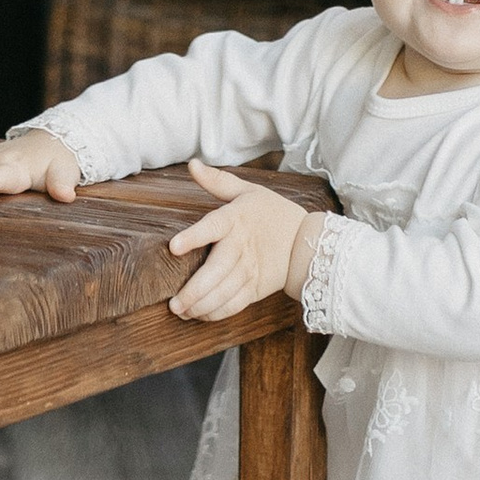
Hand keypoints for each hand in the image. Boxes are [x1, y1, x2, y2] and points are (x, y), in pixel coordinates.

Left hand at [167, 161, 317, 323]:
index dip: (193, 237)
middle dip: (193, 290)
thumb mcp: (248, 191)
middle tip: (174, 303)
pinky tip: (199, 315)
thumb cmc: (272, 213)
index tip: (173, 247)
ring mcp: (249, 271)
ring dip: (200, 306)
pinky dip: (215, 313)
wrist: (306, 241)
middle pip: (215, 271)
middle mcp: (241, 247)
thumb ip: (218, 181)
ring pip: (222, 293)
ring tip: (181, 311)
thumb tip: (192, 165)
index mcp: (236, 219)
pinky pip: (233, 305)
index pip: (212, 227)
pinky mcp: (255, 288)